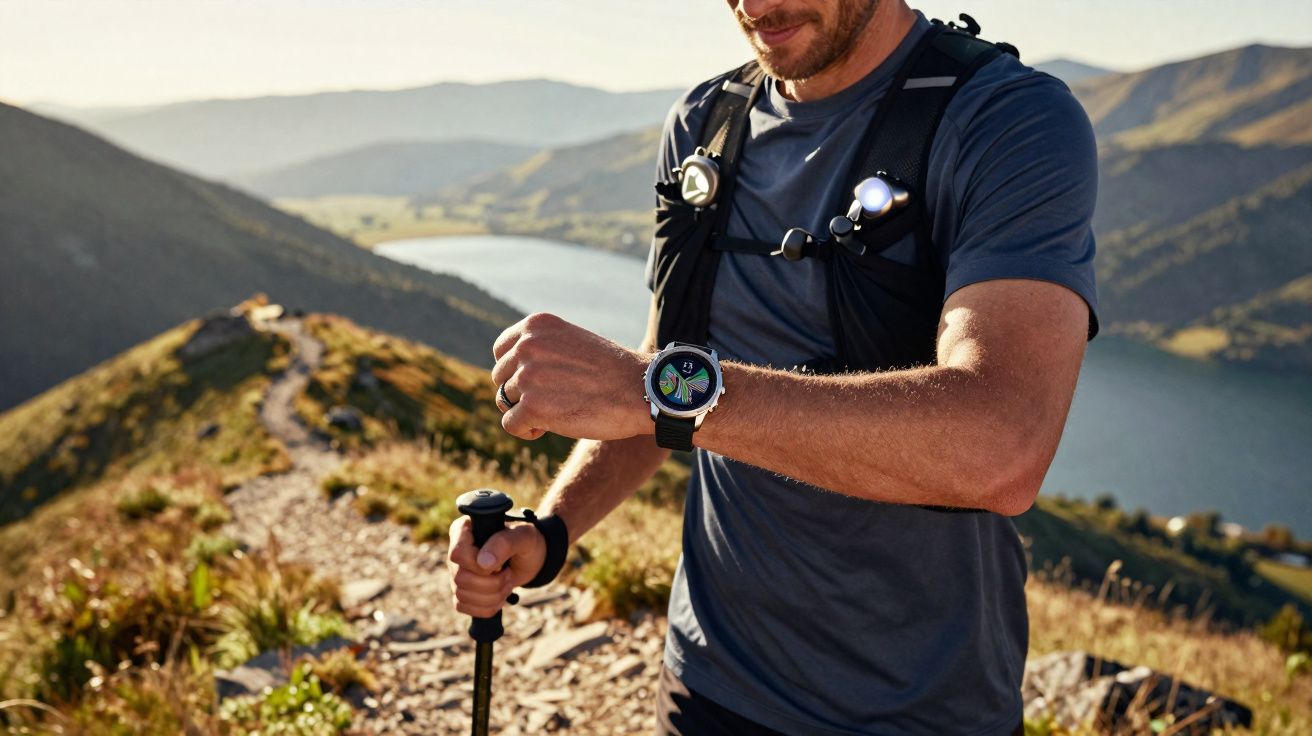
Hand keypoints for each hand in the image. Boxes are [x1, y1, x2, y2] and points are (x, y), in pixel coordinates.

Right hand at [445, 515, 546, 618]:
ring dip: (492, 596)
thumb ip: (504, 543)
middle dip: (492, 583)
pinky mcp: (461, 591)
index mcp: (464, 530)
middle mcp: (456, 551)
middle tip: (508, 573)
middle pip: (460, 577)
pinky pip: (463, 606)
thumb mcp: (523, 536)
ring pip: (462, 595)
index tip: (500, 564)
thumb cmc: (526, 541)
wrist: (530, 559)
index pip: (458, 553)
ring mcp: (456, 572)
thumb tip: (483, 563)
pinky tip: (499, 596)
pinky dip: (486, 607)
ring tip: (506, 583)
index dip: (479, 565)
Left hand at [492, 312, 652, 440]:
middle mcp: (527, 347)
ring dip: (526, 412)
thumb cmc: (612, 371)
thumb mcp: (573, 343)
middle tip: (551, 402)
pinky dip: (526, 431)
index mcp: (536, 325)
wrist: (640, 389)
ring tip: (555, 413)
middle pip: (500, 378)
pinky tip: (547, 428)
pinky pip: (510, 424)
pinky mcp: (532, 407)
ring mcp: (527, 376)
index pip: (501, 350)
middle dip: (520, 393)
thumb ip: (542, 350)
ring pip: (505, 402)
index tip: (536, 383)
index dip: (514, 371)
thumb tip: (513, 374)